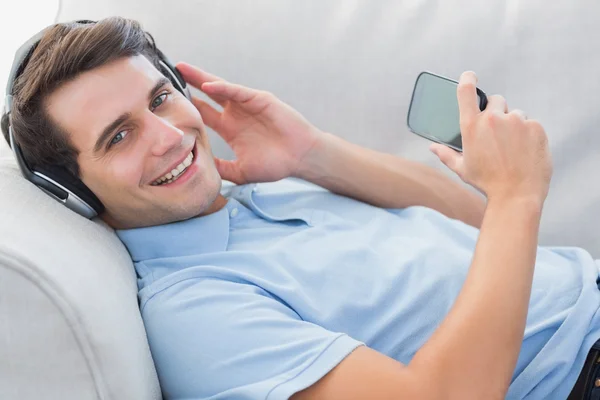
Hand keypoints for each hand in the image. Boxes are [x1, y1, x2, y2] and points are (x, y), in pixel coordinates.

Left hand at [176, 62, 321, 183]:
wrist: (300, 158)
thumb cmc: (276, 165)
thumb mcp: (241, 171)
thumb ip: (221, 169)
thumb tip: (200, 171)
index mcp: (231, 129)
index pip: (204, 116)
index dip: (188, 109)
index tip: (167, 104)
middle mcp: (236, 114)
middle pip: (207, 96)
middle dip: (189, 85)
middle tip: (168, 76)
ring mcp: (247, 105)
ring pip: (220, 88)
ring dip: (201, 79)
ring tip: (182, 69)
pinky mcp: (260, 100)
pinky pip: (238, 92)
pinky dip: (224, 88)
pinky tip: (207, 86)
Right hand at [430, 71, 552, 204]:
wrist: (517, 195)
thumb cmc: (486, 183)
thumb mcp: (462, 169)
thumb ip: (446, 154)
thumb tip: (432, 147)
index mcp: (471, 127)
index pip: (466, 91)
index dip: (467, 79)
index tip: (470, 76)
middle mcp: (493, 119)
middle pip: (495, 100)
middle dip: (495, 111)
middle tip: (497, 133)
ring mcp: (516, 121)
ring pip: (515, 114)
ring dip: (513, 125)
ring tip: (512, 149)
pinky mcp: (535, 127)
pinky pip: (531, 124)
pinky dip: (528, 134)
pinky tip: (525, 152)